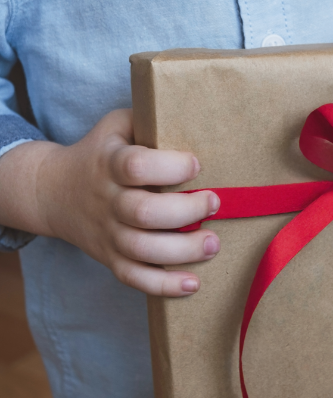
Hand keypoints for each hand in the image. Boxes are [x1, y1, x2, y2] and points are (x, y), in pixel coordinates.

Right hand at [37, 109, 219, 296]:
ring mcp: (108, 233)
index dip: (169, 167)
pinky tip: (192, 283)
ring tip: (213, 243)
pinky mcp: (111, 258)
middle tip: (214, 203)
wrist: (53, 191)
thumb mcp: (118, 126)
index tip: (196, 165)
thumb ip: (149, 121)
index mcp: (109, 163)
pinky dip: (164, 285)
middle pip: (144, 213)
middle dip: (186, 210)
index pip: (135, 167)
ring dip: (183, 250)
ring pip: (142, 250)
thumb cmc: (101, 153)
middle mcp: (108, 201)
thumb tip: (198, 112)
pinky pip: (134, 278)